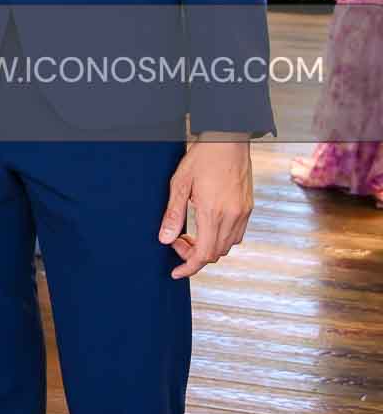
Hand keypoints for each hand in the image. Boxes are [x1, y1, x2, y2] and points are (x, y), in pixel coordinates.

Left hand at [158, 135, 253, 278]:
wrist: (229, 140)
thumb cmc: (204, 157)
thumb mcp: (180, 184)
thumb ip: (173, 214)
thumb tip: (166, 239)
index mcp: (213, 212)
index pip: (204, 254)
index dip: (189, 267)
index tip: (177, 273)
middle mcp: (232, 216)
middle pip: (215, 253)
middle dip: (194, 255)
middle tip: (178, 241)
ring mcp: (243, 213)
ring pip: (227, 246)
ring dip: (208, 247)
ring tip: (191, 233)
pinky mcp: (248, 207)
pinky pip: (237, 234)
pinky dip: (221, 238)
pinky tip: (208, 226)